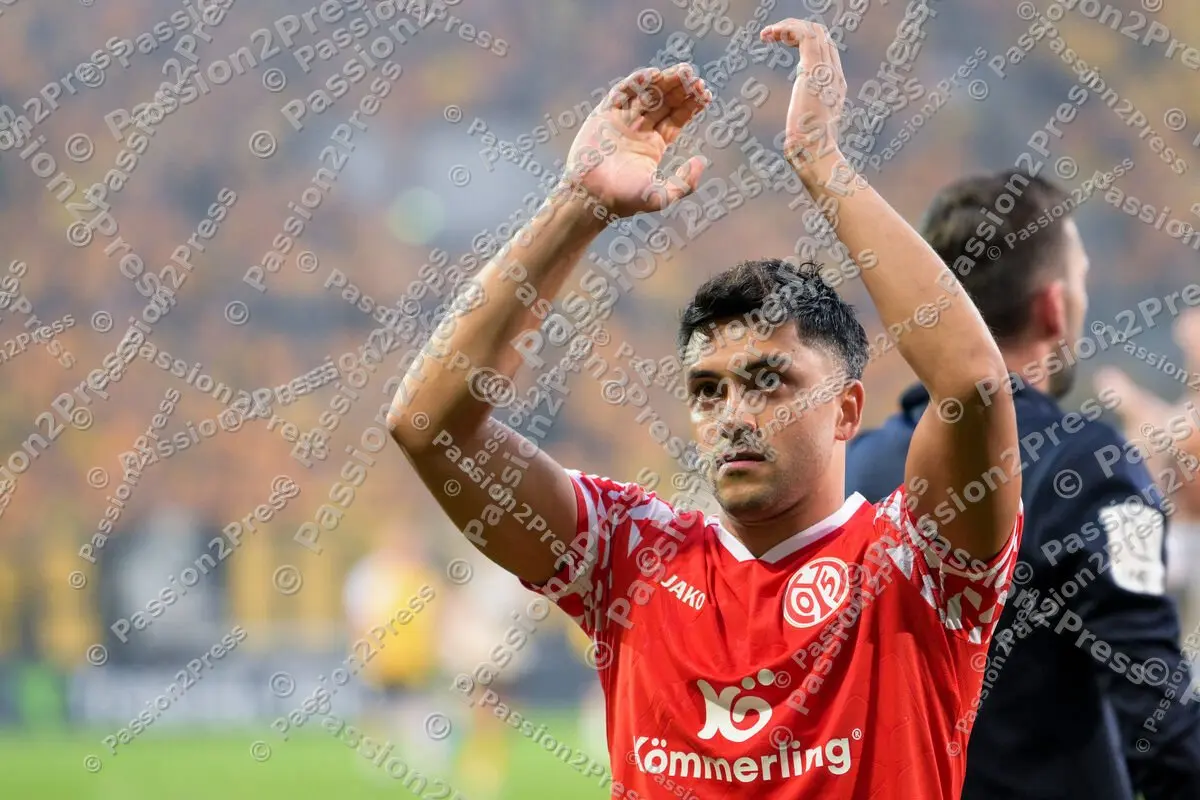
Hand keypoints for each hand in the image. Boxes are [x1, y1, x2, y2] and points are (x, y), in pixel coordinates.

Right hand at [562, 64, 711, 217]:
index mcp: (654, 144)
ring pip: (647, 93)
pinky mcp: (603, 114)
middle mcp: (639, 129)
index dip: (691, 103)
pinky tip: (653, 75)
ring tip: (682, 71)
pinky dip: (636, 82)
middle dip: (680, 87)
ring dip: (664, 80)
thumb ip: (686, 184)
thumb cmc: (624, 200)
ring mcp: (621, 120)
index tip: (704, 92)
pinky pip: (622, 93)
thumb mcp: (662, 197)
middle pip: (664, 101)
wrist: (590, 197)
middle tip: (693, 76)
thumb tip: (701, 160)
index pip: (677, 117)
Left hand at [761, 19, 846, 173]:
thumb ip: (807, 118)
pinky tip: (771, 35)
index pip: (824, 47)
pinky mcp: (813, 72)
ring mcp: (826, 72)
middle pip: (821, 34)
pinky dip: (787, 29)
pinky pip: (805, 36)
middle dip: (794, 28)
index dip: (802, 38)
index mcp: (834, 84)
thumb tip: (799, 127)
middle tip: (771, 35)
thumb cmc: (808, 149)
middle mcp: (833, 74)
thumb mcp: (809, 127)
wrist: (815, 156)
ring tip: (768, 33)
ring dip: (788, 26)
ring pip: (814, 30)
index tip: (781, 42)